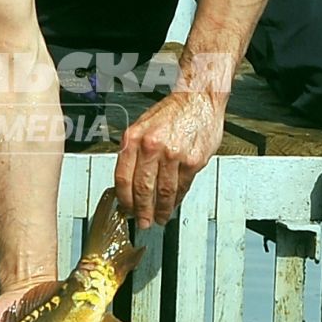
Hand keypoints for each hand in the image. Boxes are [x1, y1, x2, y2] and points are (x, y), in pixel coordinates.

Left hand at [115, 90, 225, 229]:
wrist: (199, 99)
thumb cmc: (172, 112)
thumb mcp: (143, 126)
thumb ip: (134, 152)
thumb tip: (128, 182)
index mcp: (134, 138)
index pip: (122, 177)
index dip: (124, 198)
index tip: (126, 209)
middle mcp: (152, 146)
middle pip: (142, 189)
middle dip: (141, 211)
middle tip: (142, 221)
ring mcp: (173, 155)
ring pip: (164, 192)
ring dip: (161, 210)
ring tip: (159, 218)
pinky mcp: (192, 161)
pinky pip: (182, 186)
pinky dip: (177, 199)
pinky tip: (173, 204)